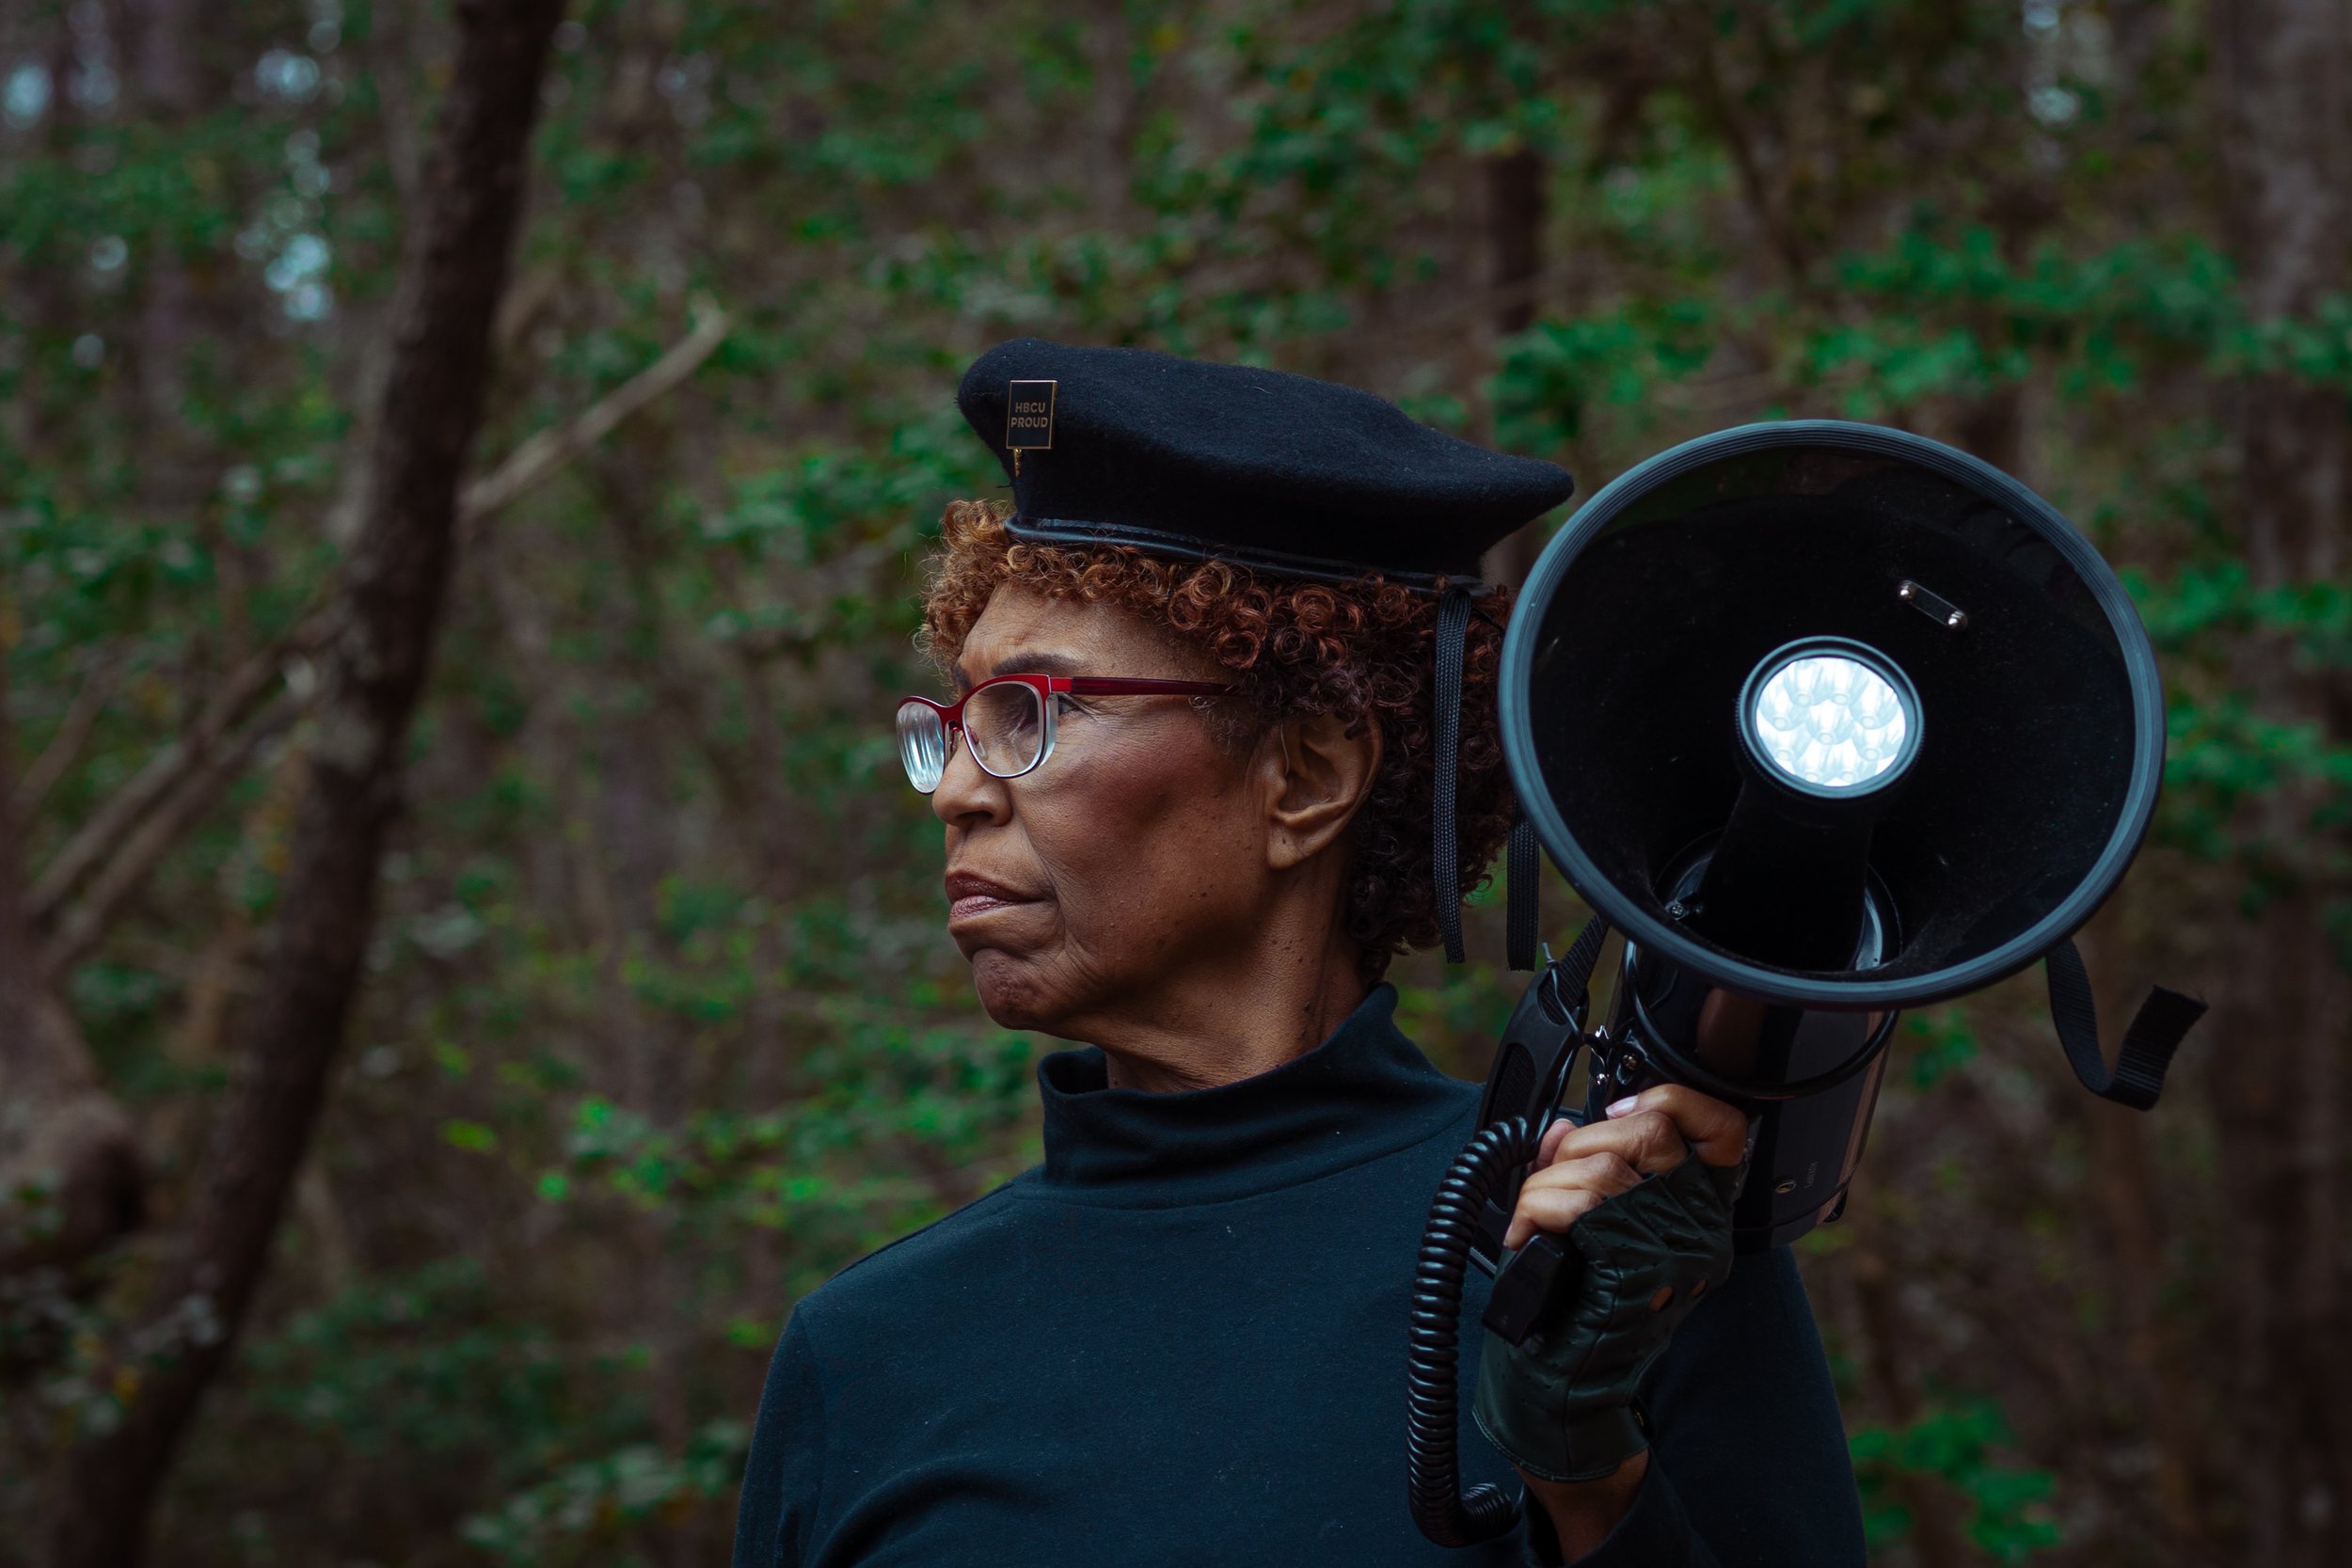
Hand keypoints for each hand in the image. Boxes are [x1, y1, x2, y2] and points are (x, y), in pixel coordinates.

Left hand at [1472, 1080, 1751, 1544]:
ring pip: (1606, 1167)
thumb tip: (1560, 1127)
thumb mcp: (1589, 1225)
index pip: (1722, 1128)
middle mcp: (1699, 1230)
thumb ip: (1582, 1168)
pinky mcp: (1637, 1272)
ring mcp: (1673, 1252)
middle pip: (1653, 1129)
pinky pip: (1582, 1205)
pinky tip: (1529, 1237)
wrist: (1565, 1391)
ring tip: (1536, 1221)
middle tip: (1557, 1184)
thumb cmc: (1574, 1311)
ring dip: (1547, 1185)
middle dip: (1582, 1142)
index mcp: (1697, 1213)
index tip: (1618, 1114)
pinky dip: (1538, 1210)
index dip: (1672, 1099)